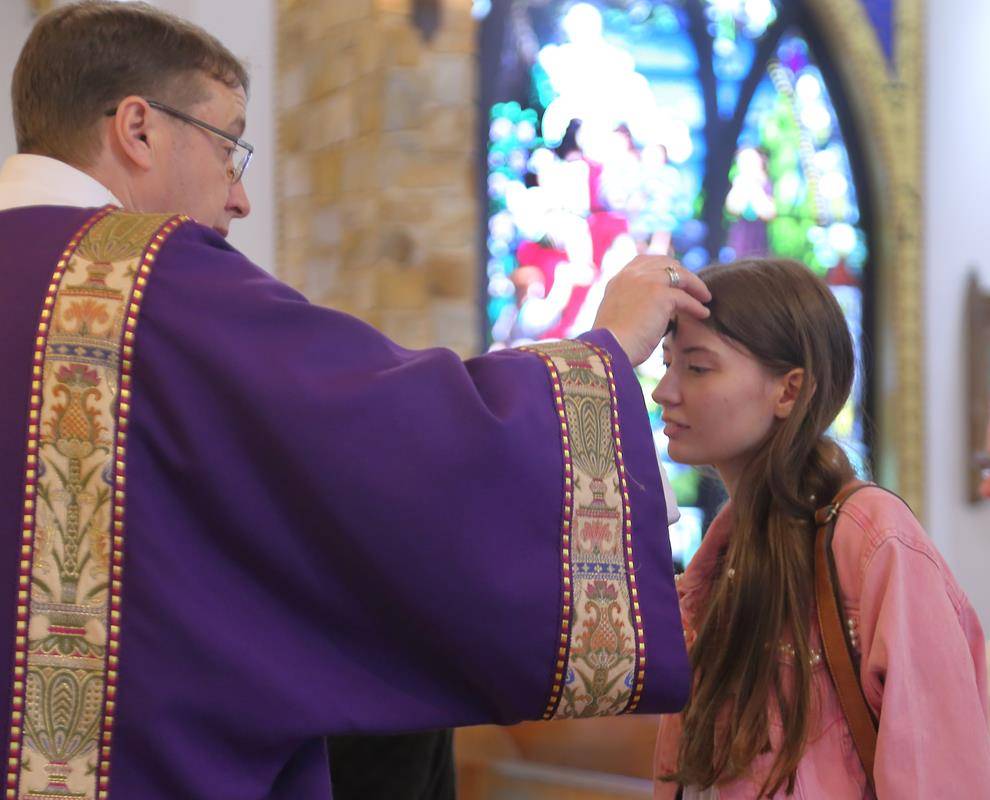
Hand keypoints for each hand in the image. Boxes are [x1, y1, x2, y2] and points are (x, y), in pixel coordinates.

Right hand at [593, 255, 710, 365]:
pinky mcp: (660, 294)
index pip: (644, 261)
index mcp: (619, 279)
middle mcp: (631, 275)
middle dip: (682, 273)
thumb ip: (631, 305)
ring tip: (705, 297)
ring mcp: (646, 281)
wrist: (608, 350)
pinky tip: (703, 313)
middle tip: (694, 287)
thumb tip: (652, 311)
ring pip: (680, 275)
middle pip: (666, 263)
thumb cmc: (612, 344)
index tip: (676, 278)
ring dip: (695, 286)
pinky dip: (696, 305)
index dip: (663, 267)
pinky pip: (685, 297)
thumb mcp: (618, 315)